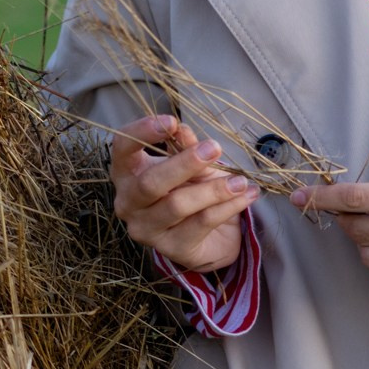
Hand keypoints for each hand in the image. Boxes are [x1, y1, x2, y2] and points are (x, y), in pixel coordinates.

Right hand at [110, 115, 259, 272]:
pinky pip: (201, 223)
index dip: (141, 132)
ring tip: (240, 181)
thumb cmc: (192, 190)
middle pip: (150, 182)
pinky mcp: (171, 248)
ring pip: (177, 205)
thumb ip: (185, 147)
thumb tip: (182, 130)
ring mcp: (146, 229)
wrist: (210, 235)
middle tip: (214, 148)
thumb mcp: (191, 164)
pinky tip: (246, 195)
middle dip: (184, 164)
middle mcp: (128, 203)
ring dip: (213, 190)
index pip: (122, 148)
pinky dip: (227, 207)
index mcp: (127, 173)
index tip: (171, 121)